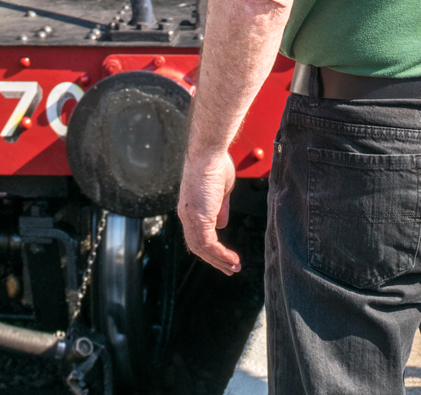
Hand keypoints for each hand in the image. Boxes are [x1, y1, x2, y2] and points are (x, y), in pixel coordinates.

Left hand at [177, 148, 239, 273]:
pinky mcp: (199, 217)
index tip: (222, 257)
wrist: (208, 151)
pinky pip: (209, 244)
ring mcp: (191, 217)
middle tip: (229, 269)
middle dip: (214, 260)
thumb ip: (219, 208)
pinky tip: (232, 259)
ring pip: (202, 249)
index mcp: (189, 208)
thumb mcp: (219, 190)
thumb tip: (221, 225)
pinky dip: (221, 255)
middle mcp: (186, 215)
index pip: (196, 236)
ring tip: (234, 268)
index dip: (208, 249)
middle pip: (197, 247)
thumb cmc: (214, 163)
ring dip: (219, 261)